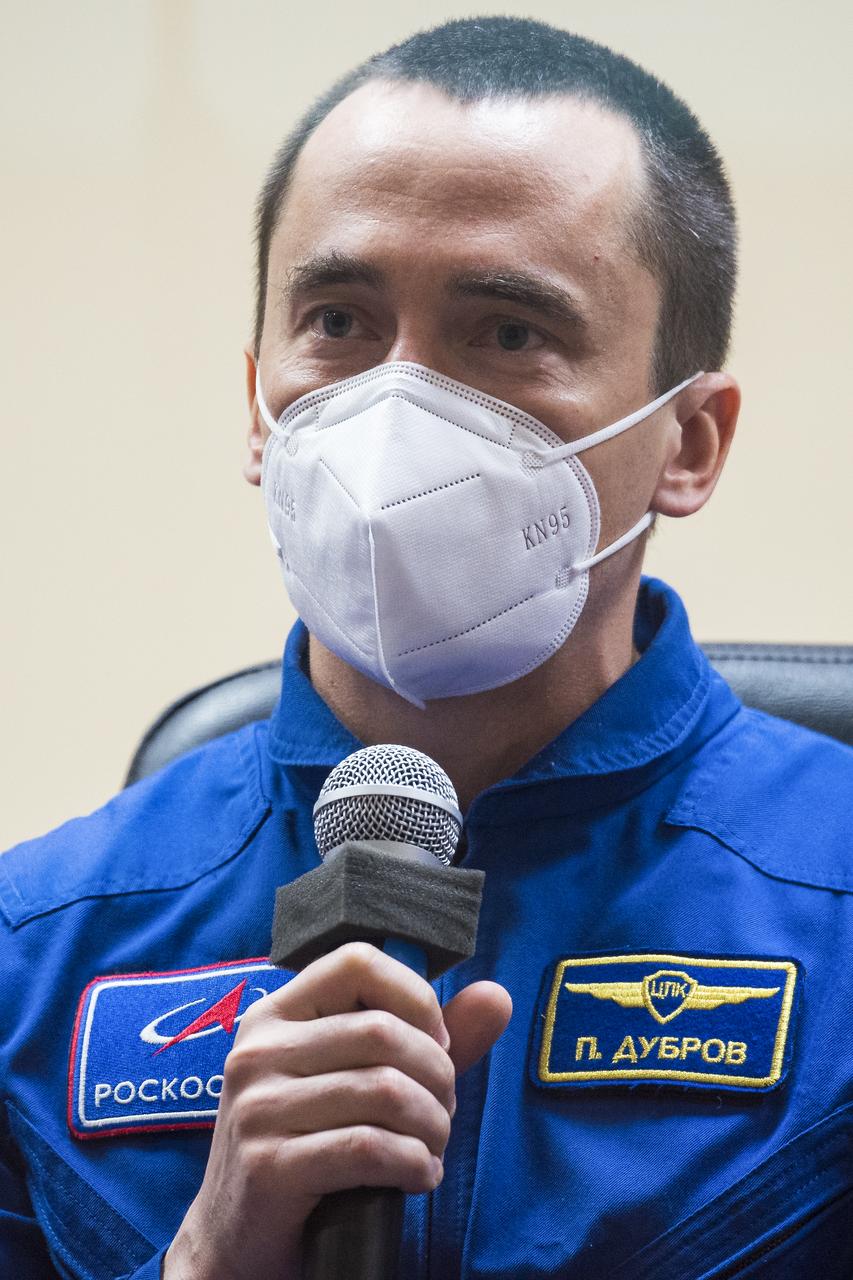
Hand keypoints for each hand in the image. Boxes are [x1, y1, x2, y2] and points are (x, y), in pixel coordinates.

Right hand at [163, 943, 510, 1279]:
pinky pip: (369, 1149)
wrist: (237, 1240)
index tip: (436, 1042)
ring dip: (433, 1127)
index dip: (415, 997)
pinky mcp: (268, 1166)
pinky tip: (417, 1178)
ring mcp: (258, 1107)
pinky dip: (414, 1165)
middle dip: (437, 1076)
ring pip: (384, 1091)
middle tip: (442, 1113)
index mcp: (275, 1015)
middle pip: (383, 1032)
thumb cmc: (308, 1147)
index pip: (357, 962)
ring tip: (433, 1148)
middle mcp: (258, 1051)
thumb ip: (426, 1039)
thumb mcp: (357, 1082)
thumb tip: (496, 997)